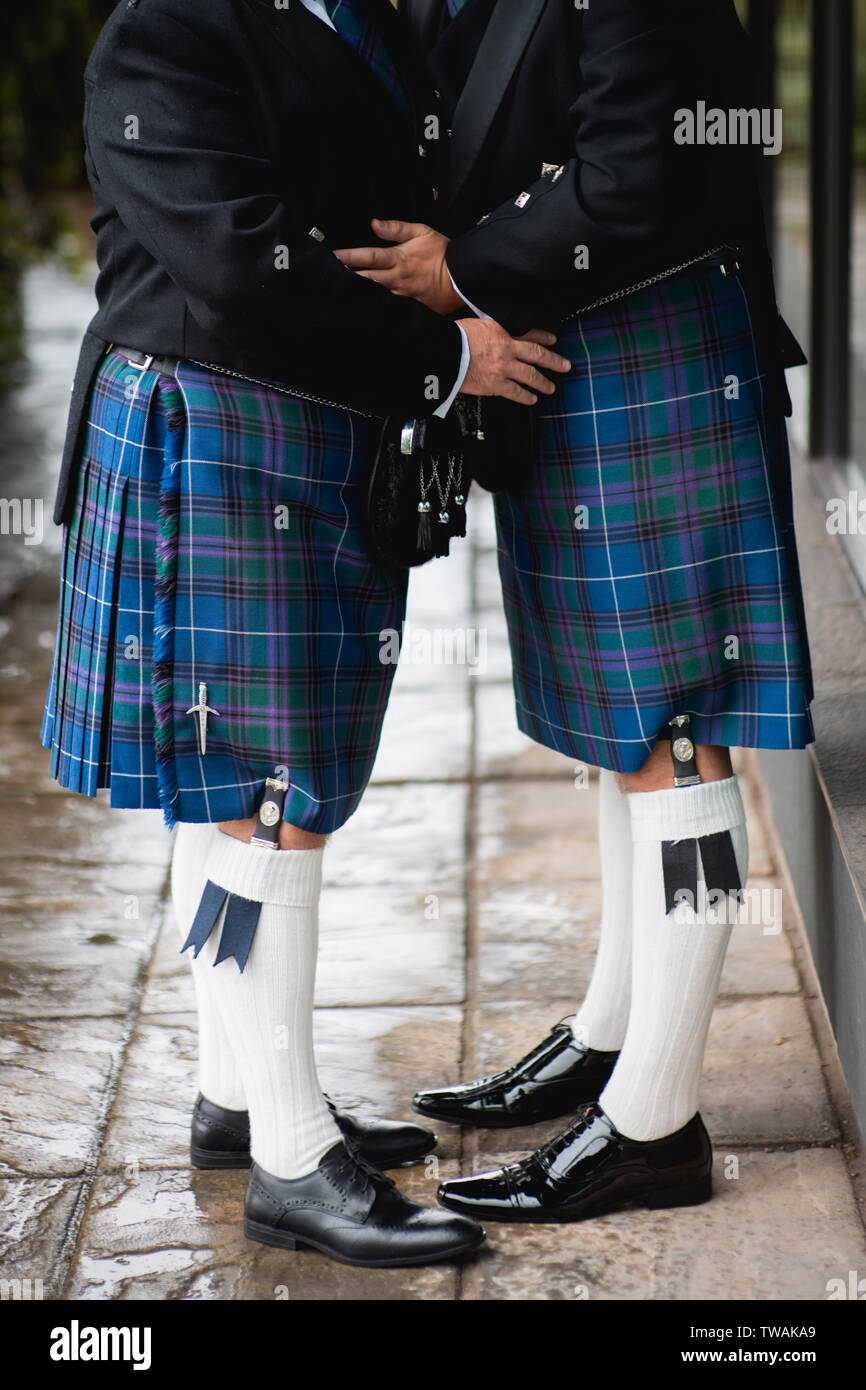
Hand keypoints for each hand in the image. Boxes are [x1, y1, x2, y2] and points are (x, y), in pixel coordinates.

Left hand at [334, 219, 462, 315]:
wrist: (462, 277)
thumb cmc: (442, 253)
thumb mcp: (421, 232)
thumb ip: (396, 228)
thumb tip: (374, 224)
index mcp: (399, 258)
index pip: (368, 256)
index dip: (349, 256)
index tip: (333, 256)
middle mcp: (397, 279)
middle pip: (366, 280)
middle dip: (347, 279)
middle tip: (329, 278)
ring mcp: (403, 296)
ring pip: (375, 297)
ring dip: (359, 295)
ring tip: (341, 295)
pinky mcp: (410, 309)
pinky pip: (390, 310)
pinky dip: (377, 309)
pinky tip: (364, 310)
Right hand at [458, 321, 570, 404]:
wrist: (442, 353)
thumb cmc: (453, 339)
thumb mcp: (476, 325)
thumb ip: (490, 330)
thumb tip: (496, 333)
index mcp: (501, 331)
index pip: (528, 332)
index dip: (543, 336)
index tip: (552, 339)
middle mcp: (506, 349)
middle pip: (537, 354)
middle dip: (554, 361)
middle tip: (565, 366)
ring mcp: (503, 368)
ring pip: (530, 375)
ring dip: (543, 382)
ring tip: (550, 387)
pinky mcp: (495, 384)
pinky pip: (516, 392)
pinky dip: (526, 396)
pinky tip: (532, 399)